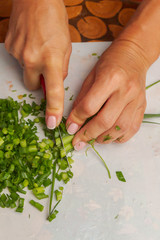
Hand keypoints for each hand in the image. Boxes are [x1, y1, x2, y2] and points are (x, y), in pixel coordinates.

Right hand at [5, 0, 70, 128]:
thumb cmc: (55, 20)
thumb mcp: (66, 46)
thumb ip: (61, 68)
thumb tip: (55, 81)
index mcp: (51, 60)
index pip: (53, 91)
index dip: (53, 109)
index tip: (52, 123)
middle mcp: (32, 59)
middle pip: (32, 86)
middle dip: (39, 81)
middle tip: (45, 67)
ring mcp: (18, 54)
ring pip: (25, 72)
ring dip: (32, 66)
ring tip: (38, 48)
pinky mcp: (9, 47)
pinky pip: (18, 60)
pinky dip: (25, 56)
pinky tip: (30, 43)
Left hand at [66, 40, 148, 149]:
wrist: (134, 55)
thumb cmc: (110, 63)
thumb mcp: (91, 75)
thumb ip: (83, 97)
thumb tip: (74, 119)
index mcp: (110, 79)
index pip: (89, 106)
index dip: (77, 120)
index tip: (70, 128)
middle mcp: (125, 91)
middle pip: (105, 121)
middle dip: (88, 134)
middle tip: (78, 142)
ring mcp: (136, 100)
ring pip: (120, 128)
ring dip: (104, 138)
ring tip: (93, 139)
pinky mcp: (142, 106)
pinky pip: (132, 129)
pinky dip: (119, 137)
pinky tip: (109, 136)